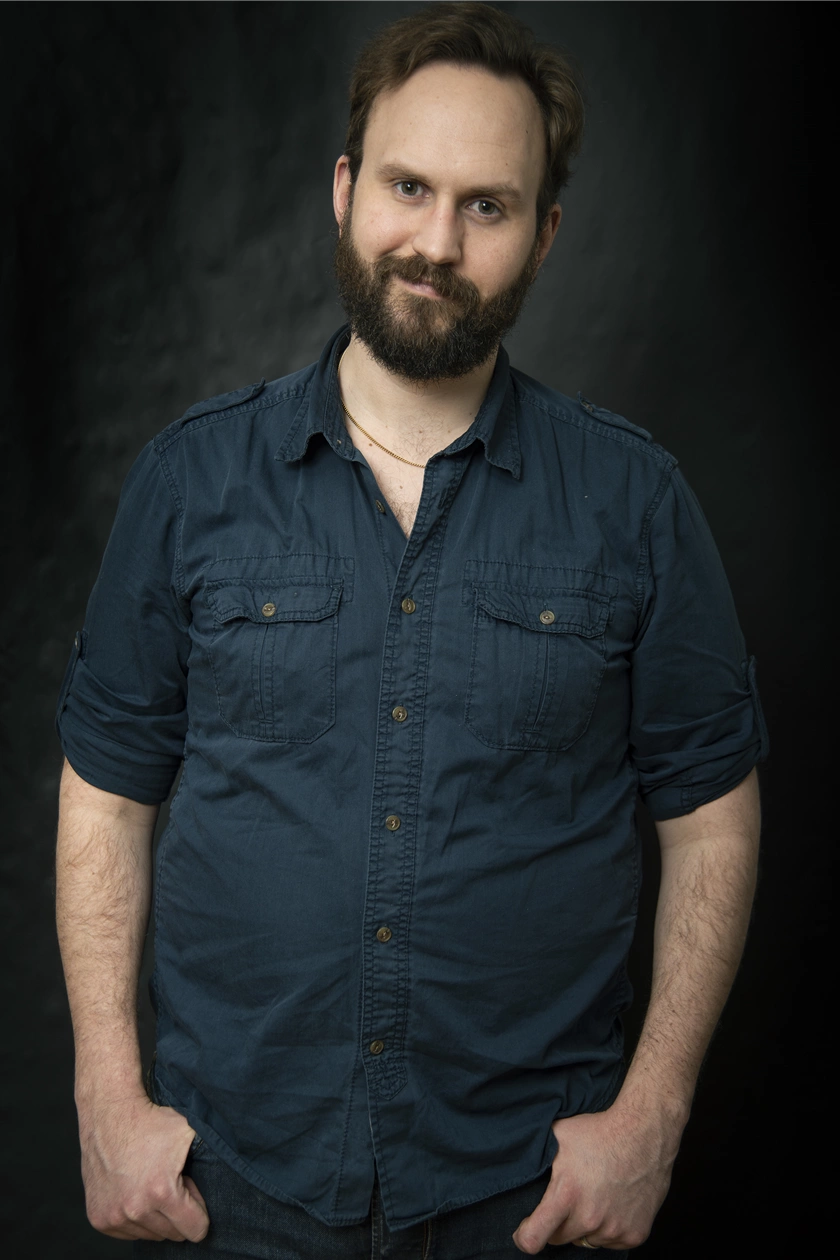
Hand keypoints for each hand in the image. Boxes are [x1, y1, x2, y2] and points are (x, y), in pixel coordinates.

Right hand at [79, 1092, 209, 1240]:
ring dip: (156, 1216)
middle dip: (178, 1212)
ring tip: (152, 1184)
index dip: (199, 1212)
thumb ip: (212, 1155)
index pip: (195, 1230)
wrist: (110, 1114)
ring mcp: (114, 1217)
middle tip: (172, 1183)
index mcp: (161, 1192)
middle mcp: (135, 1210)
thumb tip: (238, 1167)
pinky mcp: (99, 1218)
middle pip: (173, 1235)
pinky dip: (135, 1217)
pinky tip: (135, 1191)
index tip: (193, 1194)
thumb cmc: (152, 1121)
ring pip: (151, 1235)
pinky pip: (128, 1232)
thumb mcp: (191, 1132)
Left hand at [512, 1100, 680, 1252]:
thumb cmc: (599, 1130)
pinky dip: (608, 1229)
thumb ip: (536, 1151)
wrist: (644, 1133)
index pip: (534, 1238)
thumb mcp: (559, 1133)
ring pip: (586, 1240)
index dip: (524, 1237)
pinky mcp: (635, 1234)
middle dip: (557, 1223)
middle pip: (559, 1238)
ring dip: (584, 1225)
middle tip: (566, 1199)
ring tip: (593, 1196)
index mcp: (566, 1195)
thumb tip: (510, 1152)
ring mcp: (614, 1229)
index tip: (524, 1230)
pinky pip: (611, 1242)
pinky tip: (612, 1203)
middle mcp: (590, 1218)